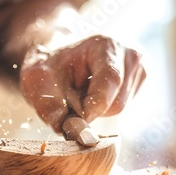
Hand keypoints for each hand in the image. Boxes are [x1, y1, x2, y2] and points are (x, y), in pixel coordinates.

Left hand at [20, 35, 145, 132]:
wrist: (58, 61)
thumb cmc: (49, 68)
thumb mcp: (37, 81)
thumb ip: (48, 104)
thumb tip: (65, 129)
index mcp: (107, 45)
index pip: (110, 82)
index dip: (91, 106)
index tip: (72, 118)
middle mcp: (130, 56)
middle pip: (116, 103)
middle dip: (90, 109)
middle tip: (70, 99)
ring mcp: (138, 71)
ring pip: (120, 110)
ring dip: (96, 110)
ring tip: (81, 94)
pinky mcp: (137, 85)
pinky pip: (123, 111)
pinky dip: (103, 109)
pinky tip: (92, 95)